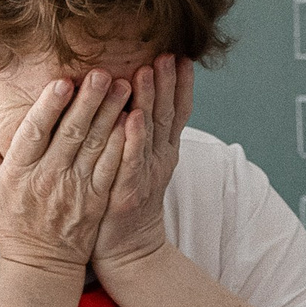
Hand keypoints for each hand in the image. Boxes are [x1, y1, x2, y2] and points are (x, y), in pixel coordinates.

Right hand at [0, 71, 129, 277]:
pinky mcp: (97, 201)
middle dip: (88, 101)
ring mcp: (75, 190)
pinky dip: (123, 144)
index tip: (63, 81)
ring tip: (124, 86)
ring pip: (96, 146)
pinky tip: (133, 121)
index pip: (34, 133)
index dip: (49, 106)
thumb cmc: (12, 219)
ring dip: (111, 114)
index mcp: (19, 172)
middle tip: (102, 72)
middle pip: (70, 134)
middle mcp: (47, 179)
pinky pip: (111, 168)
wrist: (41, 263)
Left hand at [94, 55, 190, 276]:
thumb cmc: (124, 203)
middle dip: (167, 83)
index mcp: (162, 152)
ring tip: (149, 71)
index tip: (181, 56)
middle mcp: (158, 160)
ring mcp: (144, 176)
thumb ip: (142, 135)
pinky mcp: (126, 193)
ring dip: (151, 100)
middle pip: (166, 115)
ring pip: (150, 132)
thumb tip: (139, 100)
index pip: (175, 112)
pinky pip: (130, 162)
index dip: (180, 85)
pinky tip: (133, 117)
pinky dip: (133, 139)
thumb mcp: (141, 165)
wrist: (126, 252)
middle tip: (167, 53)